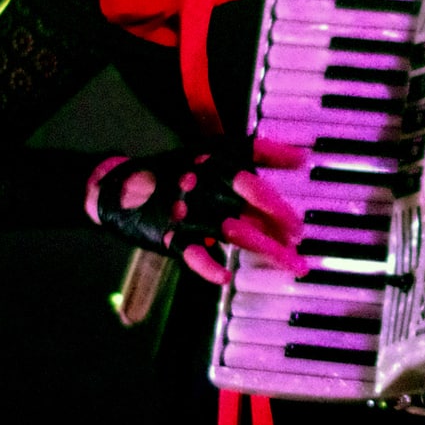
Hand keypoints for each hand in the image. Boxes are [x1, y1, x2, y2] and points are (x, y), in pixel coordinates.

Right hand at [88, 138, 306, 283]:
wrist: (121, 186)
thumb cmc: (178, 168)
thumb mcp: (218, 150)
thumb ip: (261, 152)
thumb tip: (302, 157)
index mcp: (217, 168)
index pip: (253, 187)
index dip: (278, 207)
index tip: (298, 226)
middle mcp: (206, 192)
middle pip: (249, 214)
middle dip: (279, 236)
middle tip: (300, 253)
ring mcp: (189, 216)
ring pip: (232, 234)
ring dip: (263, 250)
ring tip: (288, 264)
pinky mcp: (172, 238)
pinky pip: (192, 254)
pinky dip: (207, 266)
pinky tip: (225, 274)